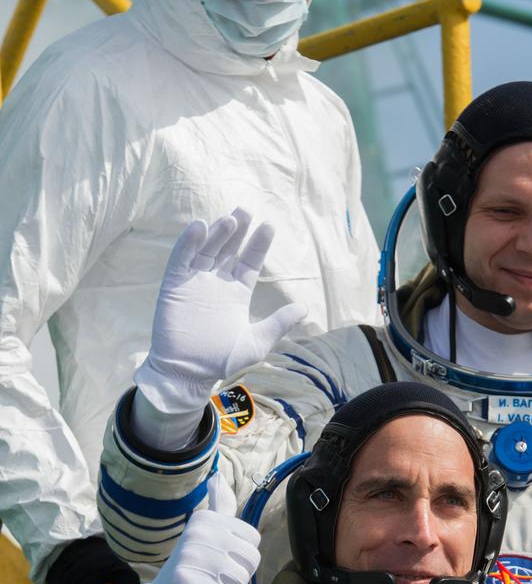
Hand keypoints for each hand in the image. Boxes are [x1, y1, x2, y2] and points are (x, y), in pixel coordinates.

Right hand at [134, 209, 305, 413]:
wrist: (188, 374)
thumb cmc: (221, 361)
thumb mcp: (256, 342)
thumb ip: (278, 324)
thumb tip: (304, 308)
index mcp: (236, 293)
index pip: (249, 261)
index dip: (258, 244)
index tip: (269, 226)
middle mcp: (216, 283)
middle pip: (228, 249)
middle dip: (238, 230)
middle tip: (247, 210)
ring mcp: (195, 282)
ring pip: (207, 249)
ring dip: (217, 233)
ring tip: (231, 219)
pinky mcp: (174, 285)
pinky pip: (181, 259)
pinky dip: (189, 243)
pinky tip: (200, 227)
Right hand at [134, 509, 259, 583]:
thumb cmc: (193, 570)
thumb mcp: (206, 534)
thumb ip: (219, 507)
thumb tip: (218, 475)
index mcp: (206, 519)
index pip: (253, 541)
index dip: (240, 558)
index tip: (217, 560)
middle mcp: (198, 533)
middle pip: (250, 561)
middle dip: (236, 577)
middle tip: (211, 578)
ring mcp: (191, 558)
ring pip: (240, 582)